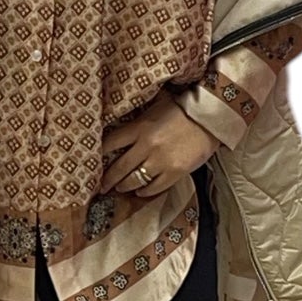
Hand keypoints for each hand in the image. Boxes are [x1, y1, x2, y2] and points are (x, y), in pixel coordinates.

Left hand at [99, 92, 219, 198]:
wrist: (209, 119)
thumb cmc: (181, 111)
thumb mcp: (154, 109)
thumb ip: (137, 122)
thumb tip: (119, 130)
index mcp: (139, 127)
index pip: (110, 143)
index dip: (99, 155)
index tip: (93, 163)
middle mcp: (146, 145)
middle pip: (119, 168)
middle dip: (107, 179)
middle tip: (101, 186)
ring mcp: (160, 161)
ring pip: (134, 180)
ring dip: (124, 186)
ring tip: (119, 188)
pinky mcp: (175, 172)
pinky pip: (154, 188)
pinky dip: (144, 192)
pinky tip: (140, 191)